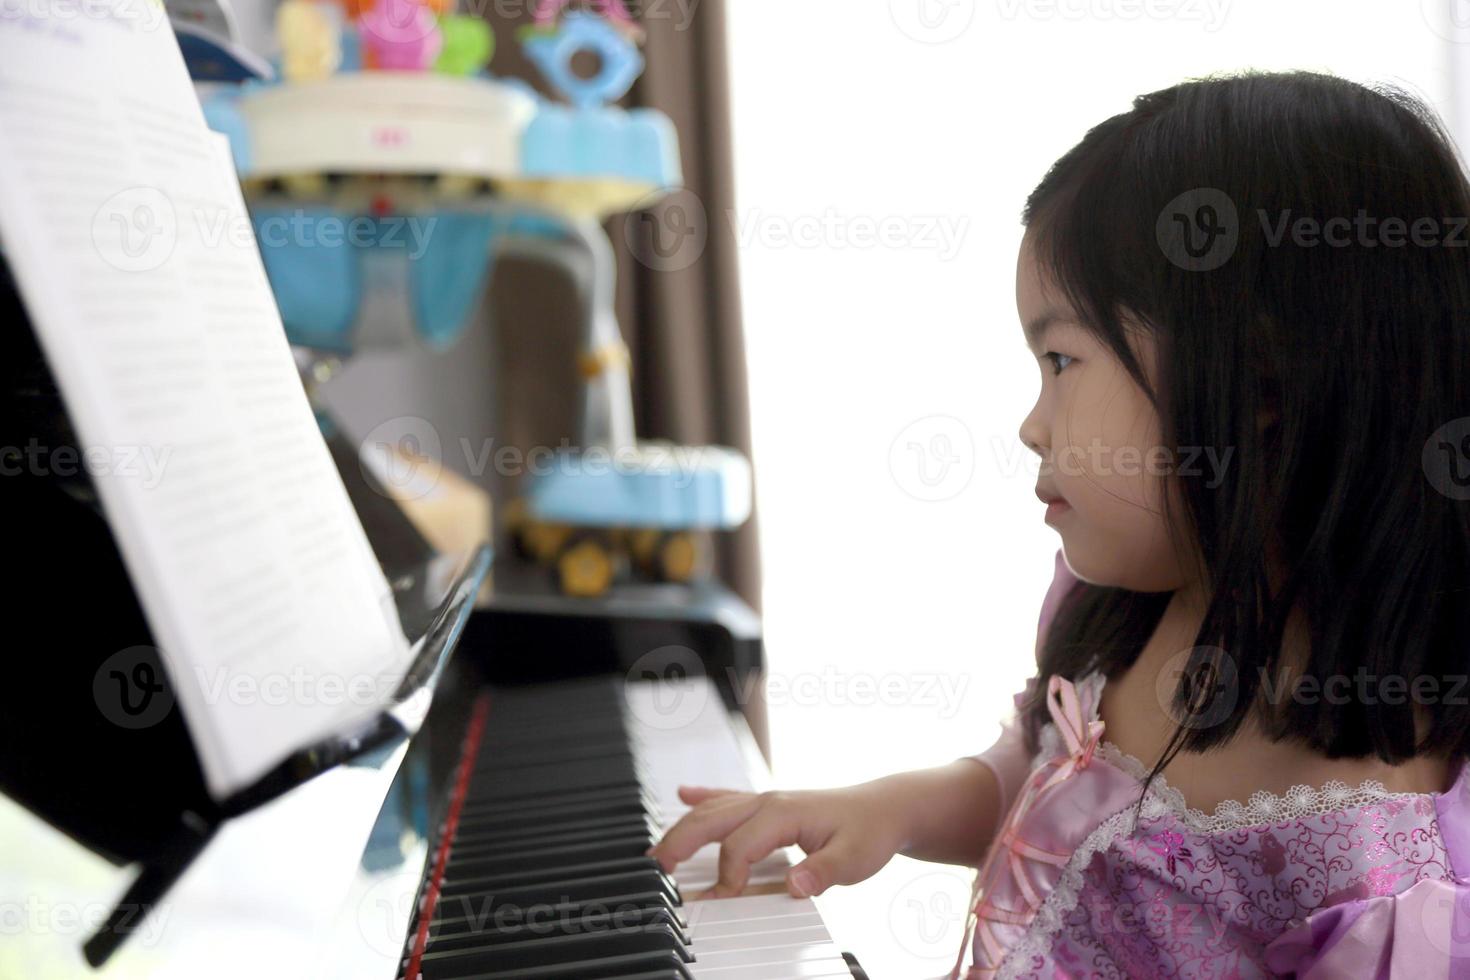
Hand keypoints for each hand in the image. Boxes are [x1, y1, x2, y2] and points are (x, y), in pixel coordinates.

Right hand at [646, 782, 911, 899]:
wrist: (885, 808)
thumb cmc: (870, 831)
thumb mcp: (854, 859)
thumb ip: (822, 873)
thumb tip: (793, 885)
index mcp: (783, 813)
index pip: (739, 845)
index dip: (728, 875)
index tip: (726, 899)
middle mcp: (768, 802)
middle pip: (712, 819)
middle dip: (680, 842)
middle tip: (656, 870)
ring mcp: (766, 800)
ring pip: (713, 809)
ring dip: (683, 826)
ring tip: (658, 851)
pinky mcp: (769, 805)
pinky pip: (728, 797)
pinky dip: (703, 796)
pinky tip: (684, 794)